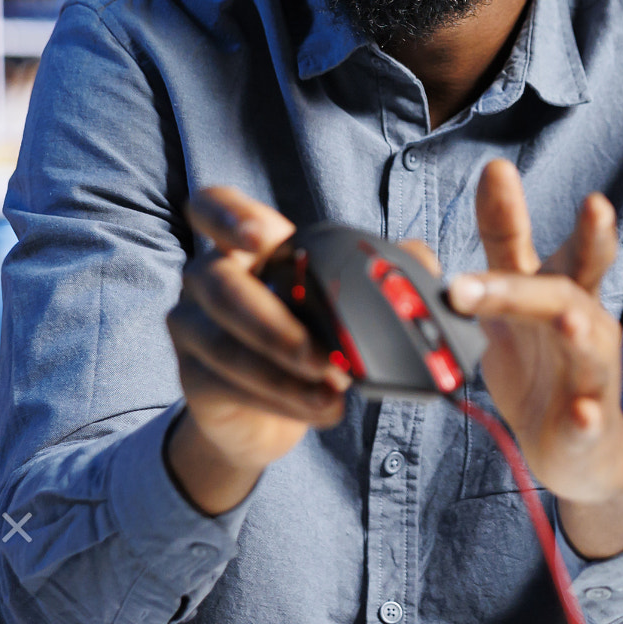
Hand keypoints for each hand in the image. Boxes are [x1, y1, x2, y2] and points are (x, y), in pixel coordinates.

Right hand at [168, 187, 375, 513]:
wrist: (265, 416)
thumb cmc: (310, 338)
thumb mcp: (345, 301)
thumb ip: (386, 275)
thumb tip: (429, 268)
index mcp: (245, 248)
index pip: (212, 207)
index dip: (230, 215)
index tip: (265, 236)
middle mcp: (207, 279)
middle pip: (219, 283)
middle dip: (272, 321)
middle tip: (321, 355)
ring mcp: (192, 328)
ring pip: (225, 343)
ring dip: (283, 371)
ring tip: (333, 389)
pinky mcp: (194, 378)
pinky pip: (230, 384)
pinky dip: (283, 399)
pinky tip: (323, 408)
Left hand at [447, 160, 622, 557]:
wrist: (580, 449)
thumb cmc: (544, 365)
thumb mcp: (514, 303)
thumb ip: (499, 250)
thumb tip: (466, 196)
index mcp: (559, 291)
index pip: (541, 243)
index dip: (518, 209)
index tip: (496, 169)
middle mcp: (583, 322)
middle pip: (575, 282)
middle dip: (589, 243)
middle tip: (593, 204)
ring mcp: (591, 372)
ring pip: (589, 345)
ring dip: (578, 328)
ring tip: (567, 318)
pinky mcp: (589, 422)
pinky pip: (588, 418)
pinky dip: (584, 415)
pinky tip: (579, 412)